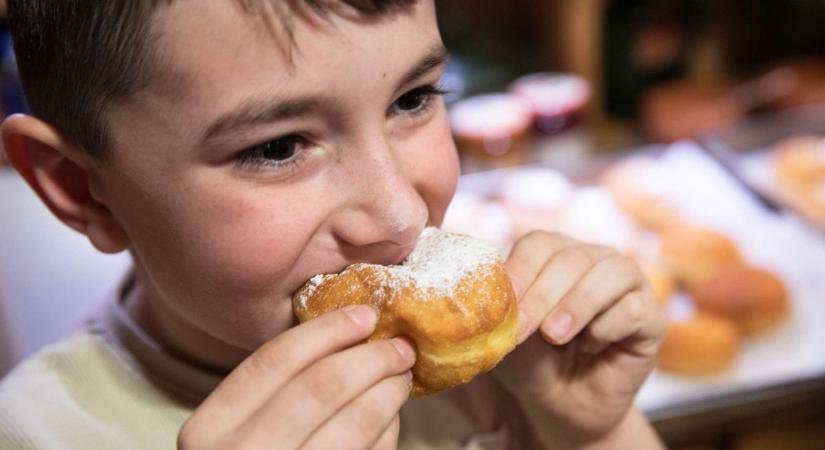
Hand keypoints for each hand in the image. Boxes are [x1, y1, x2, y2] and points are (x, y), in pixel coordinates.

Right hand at [178, 305, 414, 449]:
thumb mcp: (235, 437)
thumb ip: (275, 394)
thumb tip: (346, 336)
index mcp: (207, 433)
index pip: (272, 362)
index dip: (326, 331)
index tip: (365, 315)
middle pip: (321, 387)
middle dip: (371, 358)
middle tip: (399, 347)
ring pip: (354, 423)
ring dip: (389, 392)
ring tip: (402, 377)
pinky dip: (388, 432)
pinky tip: (392, 419)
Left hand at [493, 231, 665, 446]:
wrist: (560, 406)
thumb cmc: (531, 362)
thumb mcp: (505, 333)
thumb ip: (501, 307)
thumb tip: (492, 287)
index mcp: (553, 254)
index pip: (540, 243)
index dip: (521, 269)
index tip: (506, 304)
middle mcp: (593, 260)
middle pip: (573, 256)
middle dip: (544, 294)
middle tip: (525, 328)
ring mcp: (626, 285)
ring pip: (612, 272)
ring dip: (578, 304)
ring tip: (555, 336)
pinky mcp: (650, 316)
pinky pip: (634, 308)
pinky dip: (607, 327)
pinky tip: (591, 347)